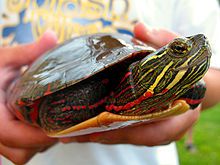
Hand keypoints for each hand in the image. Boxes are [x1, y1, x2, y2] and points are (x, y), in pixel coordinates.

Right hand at [0, 31, 57, 163]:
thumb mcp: (2, 59)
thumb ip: (27, 52)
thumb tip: (52, 37)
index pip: (13, 134)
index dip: (39, 134)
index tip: (63, 127)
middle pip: (21, 152)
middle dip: (43, 140)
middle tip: (63, 124)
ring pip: (22, 154)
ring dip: (39, 143)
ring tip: (55, 124)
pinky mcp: (4, 137)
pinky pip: (20, 150)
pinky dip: (33, 142)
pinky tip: (44, 125)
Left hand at [60, 23, 199, 144]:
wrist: (187, 78)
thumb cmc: (182, 65)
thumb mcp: (175, 50)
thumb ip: (159, 40)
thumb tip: (139, 28)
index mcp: (182, 113)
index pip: (157, 130)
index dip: (131, 130)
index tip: (105, 126)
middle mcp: (169, 126)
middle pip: (137, 138)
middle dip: (108, 136)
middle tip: (80, 133)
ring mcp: (156, 129)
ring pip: (128, 138)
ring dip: (103, 136)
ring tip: (76, 133)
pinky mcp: (145, 127)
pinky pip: (126, 133)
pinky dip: (107, 131)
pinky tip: (87, 128)